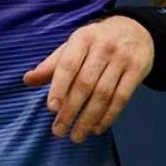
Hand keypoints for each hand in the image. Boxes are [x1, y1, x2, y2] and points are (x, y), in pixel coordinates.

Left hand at [22, 16, 153, 143]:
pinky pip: (121, 98)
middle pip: (85, 83)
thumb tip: (28, 80)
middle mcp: (102, 48)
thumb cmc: (95, 41)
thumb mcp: (73, 45)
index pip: (68, 65)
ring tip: (76, 136)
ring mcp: (122, 59)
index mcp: (82, 38)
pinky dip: (108, 116)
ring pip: (103, 94)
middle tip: (58, 131)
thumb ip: (51, 64)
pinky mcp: (137, 71)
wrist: (134, 29)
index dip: (59, 87)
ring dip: (88, 118)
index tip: (51, 108)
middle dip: (70, 110)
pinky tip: (96, 128)